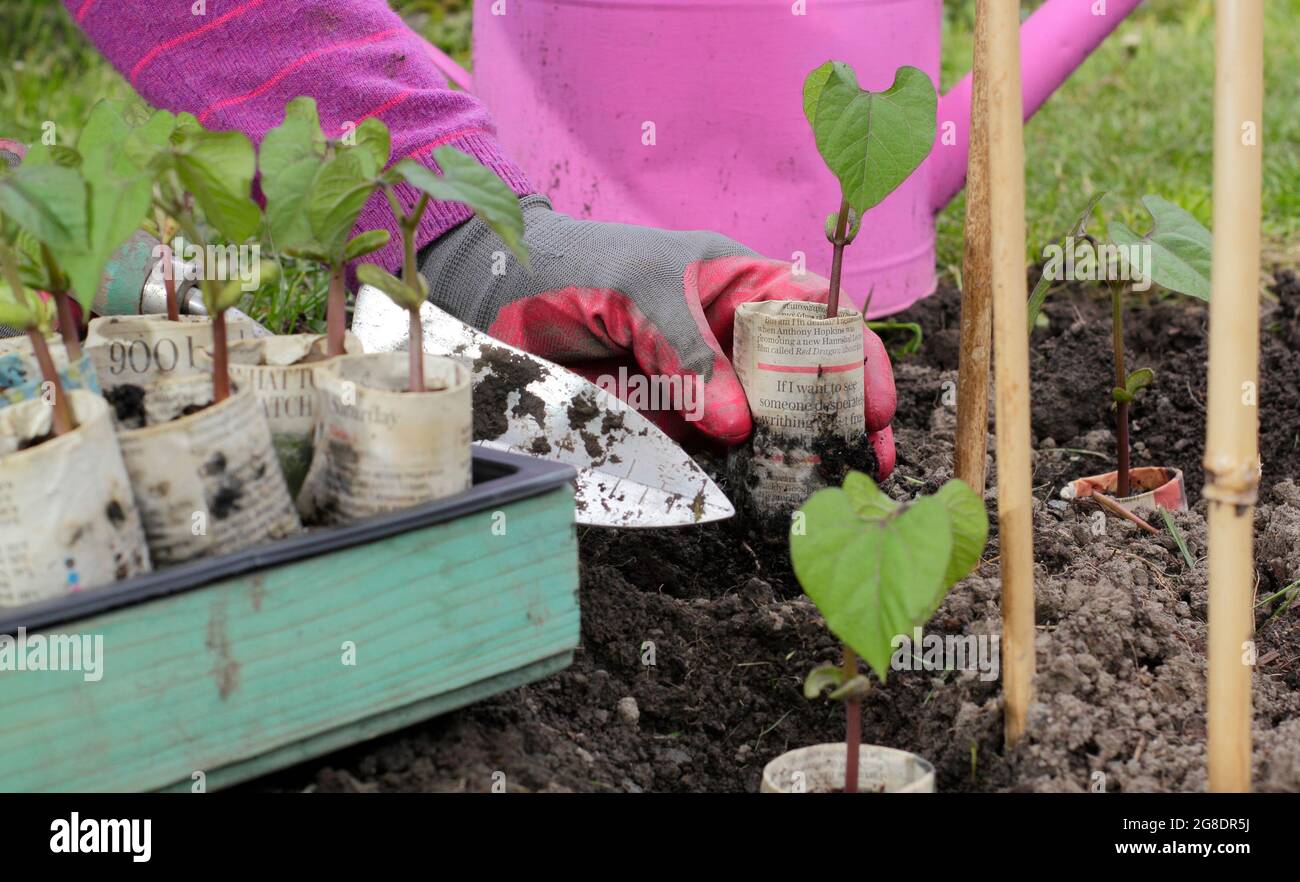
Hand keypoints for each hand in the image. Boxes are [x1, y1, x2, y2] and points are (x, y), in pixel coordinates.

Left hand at [416, 196, 895, 477]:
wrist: (499, 295)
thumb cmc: (576, 265)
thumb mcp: (639, 289)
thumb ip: (689, 351)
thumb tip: (739, 424)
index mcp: (740, 285)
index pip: (819, 319)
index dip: (855, 359)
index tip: (875, 405)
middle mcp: (731, 338)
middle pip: (803, 382)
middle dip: (840, 421)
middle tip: (867, 465)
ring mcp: (703, 384)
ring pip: (763, 426)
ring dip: (796, 458)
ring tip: (829, 492)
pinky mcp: (669, 423)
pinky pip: (711, 454)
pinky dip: (738, 477)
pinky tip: (764, 495)